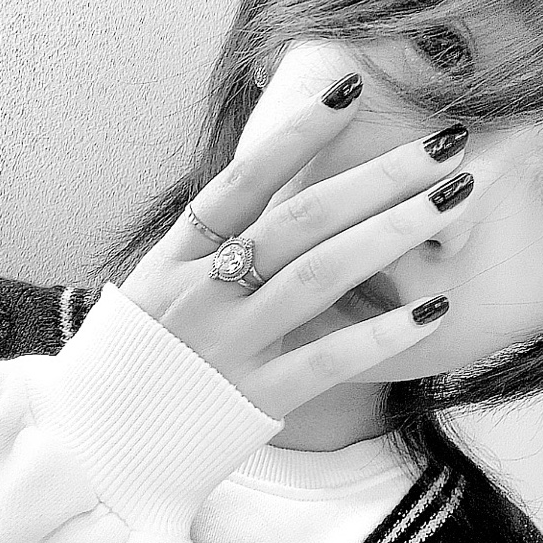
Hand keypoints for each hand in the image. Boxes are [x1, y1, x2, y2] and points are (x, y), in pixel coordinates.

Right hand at [118, 59, 473, 420]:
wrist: (91, 452)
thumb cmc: (132, 368)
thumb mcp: (154, 293)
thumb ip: (209, 249)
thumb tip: (270, 194)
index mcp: (176, 259)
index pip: (243, 179)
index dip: (299, 133)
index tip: (353, 90)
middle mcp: (202, 292)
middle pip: (301, 218)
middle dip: (379, 176)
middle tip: (444, 145)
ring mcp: (229, 344)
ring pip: (321, 274)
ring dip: (393, 232)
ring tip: (452, 201)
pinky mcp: (255, 400)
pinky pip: (329, 359)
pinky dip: (383, 333)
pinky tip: (434, 310)